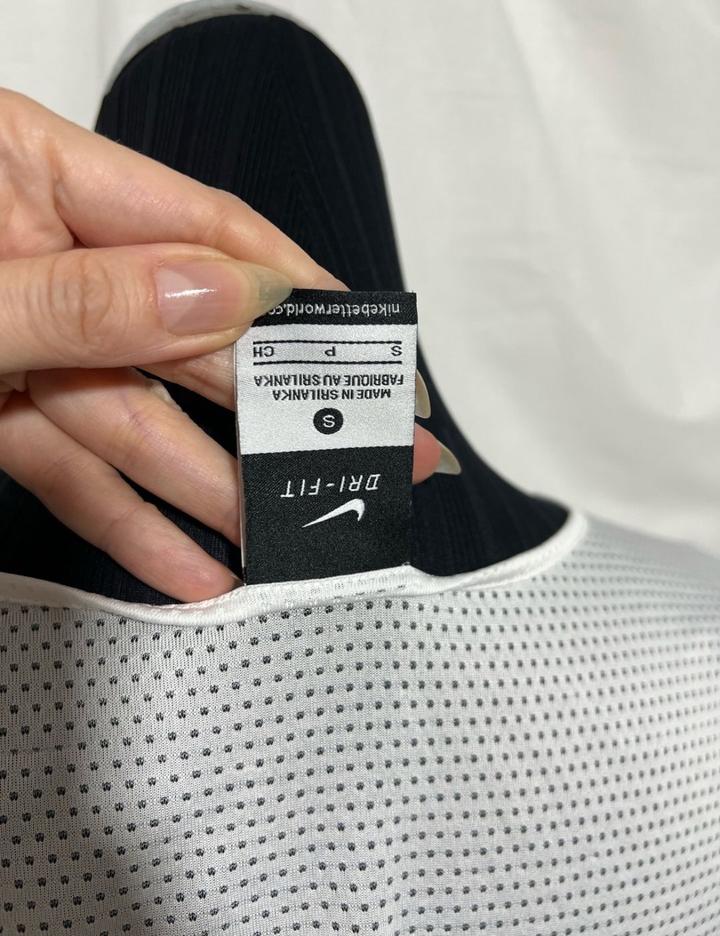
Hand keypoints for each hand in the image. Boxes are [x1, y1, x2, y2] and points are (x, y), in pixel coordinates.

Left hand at [0, 90, 443, 600]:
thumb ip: (88, 297)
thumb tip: (226, 295)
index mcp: (28, 171)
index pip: (207, 231)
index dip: (301, 295)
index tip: (375, 353)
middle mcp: (41, 253)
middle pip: (196, 338)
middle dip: (287, 406)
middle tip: (378, 453)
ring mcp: (24, 341)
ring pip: (142, 419)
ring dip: (218, 487)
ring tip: (293, 536)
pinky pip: (76, 470)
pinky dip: (129, 523)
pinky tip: (191, 569)